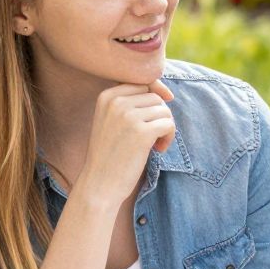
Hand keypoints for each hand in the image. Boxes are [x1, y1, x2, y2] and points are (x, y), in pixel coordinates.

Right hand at [75, 81, 174, 205]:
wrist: (100, 184)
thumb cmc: (111, 154)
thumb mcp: (113, 121)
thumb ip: (131, 103)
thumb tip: (166, 92)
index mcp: (106, 96)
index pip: (143, 84)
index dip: (154, 99)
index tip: (153, 120)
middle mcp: (116, 102)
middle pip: (155, 97)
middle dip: (159, 116)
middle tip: (154, 137)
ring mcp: (128, 116)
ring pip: (164, 110)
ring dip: (166, 128)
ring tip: (155, 145)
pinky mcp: (142, 132)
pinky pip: (169, 124)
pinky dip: (169, 137)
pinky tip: (158, 150)